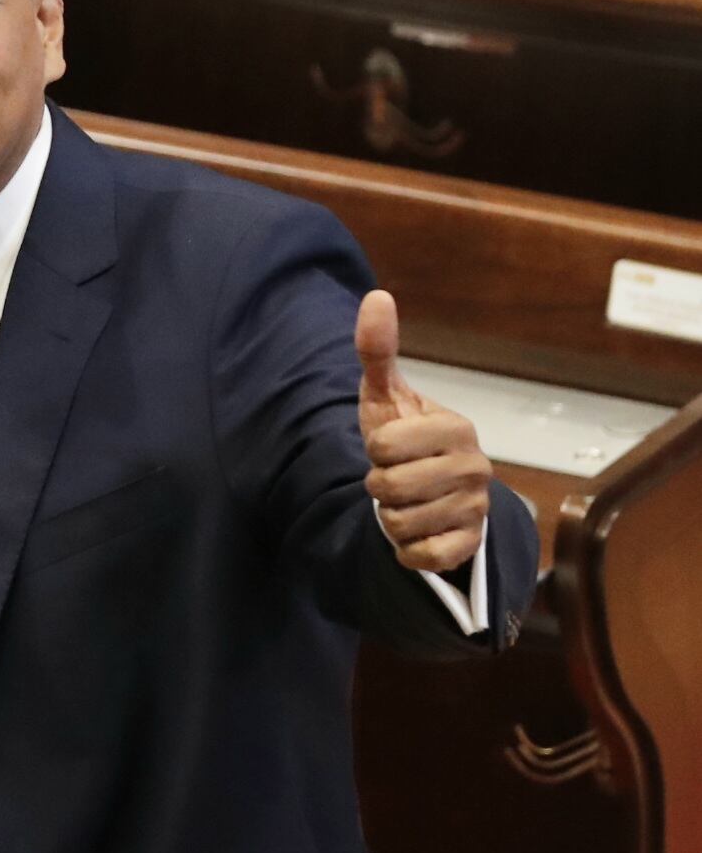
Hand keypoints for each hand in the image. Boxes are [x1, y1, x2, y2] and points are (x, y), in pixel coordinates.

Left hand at [356, 291, 491, 576]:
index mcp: (457, 428)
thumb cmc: (405, 439)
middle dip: (378, 486)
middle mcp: (476, 467)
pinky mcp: (472, 545)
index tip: (390, 447)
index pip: (384, 445)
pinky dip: (407, 550)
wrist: (431, 492)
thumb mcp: (386, 396)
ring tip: (407, 503)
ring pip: (402, 522)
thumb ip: (377, 351)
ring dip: (390, 517)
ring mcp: (478, 508)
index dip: (374, 449)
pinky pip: (425, 556)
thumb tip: (377, 297)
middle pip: (389, 487)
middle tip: (394, 478)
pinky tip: (416, 533)